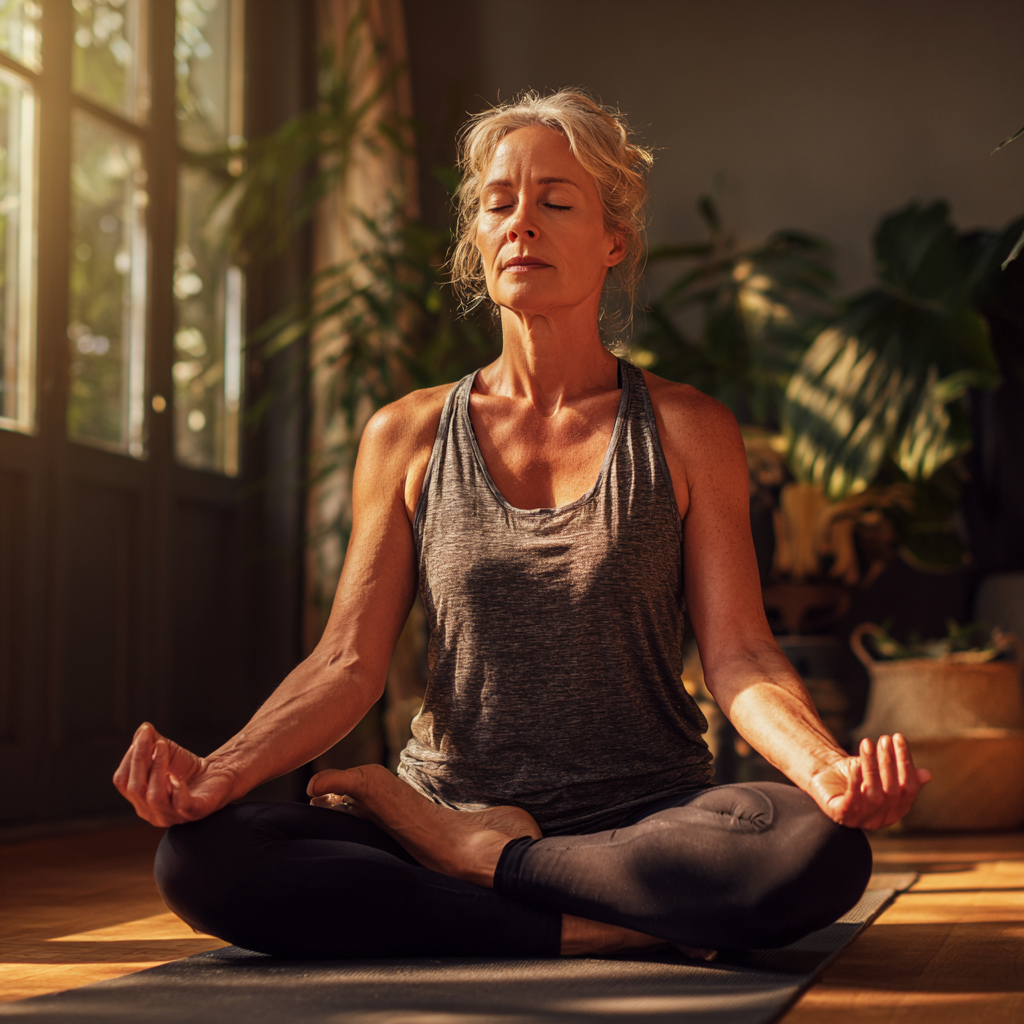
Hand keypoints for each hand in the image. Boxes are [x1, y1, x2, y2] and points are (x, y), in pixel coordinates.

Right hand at [112, 722, 237, 826]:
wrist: (217, 775)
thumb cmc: (187, 768)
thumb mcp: (166, 752)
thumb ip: (151, 742)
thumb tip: (143, 728)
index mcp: (140, 799)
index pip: (123, 781)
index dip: (129, 757)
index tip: (142, 735)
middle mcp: (151, 812)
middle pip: (135, 788)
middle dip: (140, 758)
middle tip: (149, 737)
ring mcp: (172, 815)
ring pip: (154, 797)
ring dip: (157, 768)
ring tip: (162, 746)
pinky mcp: (194, 812)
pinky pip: (181, 805)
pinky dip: (177, 789)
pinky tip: (176, 776)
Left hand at [806, 733, 931, 829]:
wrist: (824, 773)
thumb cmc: (856, 772)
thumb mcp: (881, 770)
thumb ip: (902, 773)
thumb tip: (927, 775)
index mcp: (898, 810)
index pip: (909, 788)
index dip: (905, 762)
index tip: (898, 737)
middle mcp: (882, 820)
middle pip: (892, 792)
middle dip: (889, 763)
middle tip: (883, 739)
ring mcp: (862, 820)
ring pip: (874, 795)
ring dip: (871, 767)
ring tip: (867, 743)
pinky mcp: (842, 816)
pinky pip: (851, 801)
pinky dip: (854, 783)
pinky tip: (854, 766)